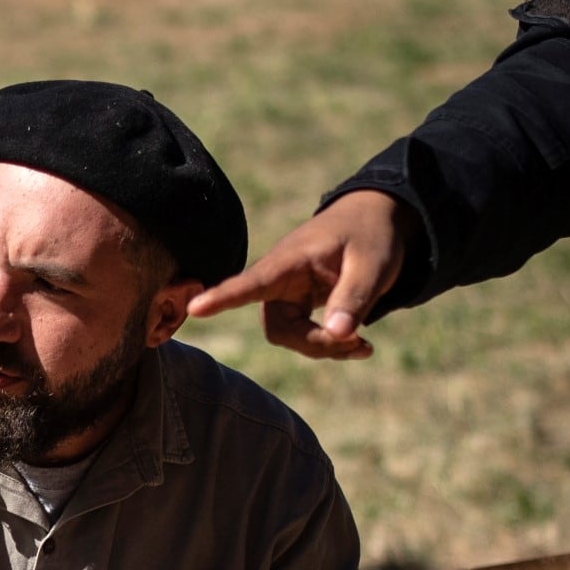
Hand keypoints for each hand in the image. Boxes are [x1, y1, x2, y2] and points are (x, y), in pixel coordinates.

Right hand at [188, 188, 402, 360]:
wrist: (374, 221)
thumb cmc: (371, 235)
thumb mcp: (373, 264)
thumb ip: (354, 297)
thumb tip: (337, 335)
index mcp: (291, 259)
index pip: (252, 282)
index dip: (223, 297)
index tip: (194, 308)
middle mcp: (281, 279)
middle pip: (277, 327)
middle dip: (312, 343)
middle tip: (358, 342)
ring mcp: (288, 294)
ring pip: (290, 337)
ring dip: (324, 348)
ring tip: (363, 345)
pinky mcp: (300, 306)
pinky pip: (305, 337)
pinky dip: (331, 345)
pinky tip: (361, 345)